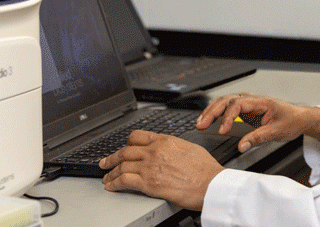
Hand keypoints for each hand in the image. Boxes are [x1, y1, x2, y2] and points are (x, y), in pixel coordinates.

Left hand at [99, 130, 224, 210]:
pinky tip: (111, 186)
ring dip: (110, 173)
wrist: (210, 183)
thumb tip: (168, 149)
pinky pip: (124, 181)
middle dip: (111, 158)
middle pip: (125, 151)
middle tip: (105, 162)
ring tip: (106, 178)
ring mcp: (150, 167)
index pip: (137, 136)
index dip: (126, 143)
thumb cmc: (205, 169)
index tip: (123, 148)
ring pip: (121, 166)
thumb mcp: (190, 147)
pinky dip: (114, 183)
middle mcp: (155, 151)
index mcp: (165, 141)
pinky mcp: (148, 184)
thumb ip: (173, 146)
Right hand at [196, 94, 319, 151]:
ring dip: (212, 111)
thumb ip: (258, 138)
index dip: (228, 117)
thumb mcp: (277, 131)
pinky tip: (210, 121)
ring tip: (201, 122)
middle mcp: (253, 101)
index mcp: (261, 102)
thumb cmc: (291, 120)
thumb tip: (242, 146)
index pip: (238, 105)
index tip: (222, 130)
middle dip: (212, 111)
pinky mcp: (247, 112)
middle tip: (201, 124)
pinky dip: (218, 114)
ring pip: (226, 103)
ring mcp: (249, 105)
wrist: (300, 118)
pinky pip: (229, 110)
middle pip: (227, 100)